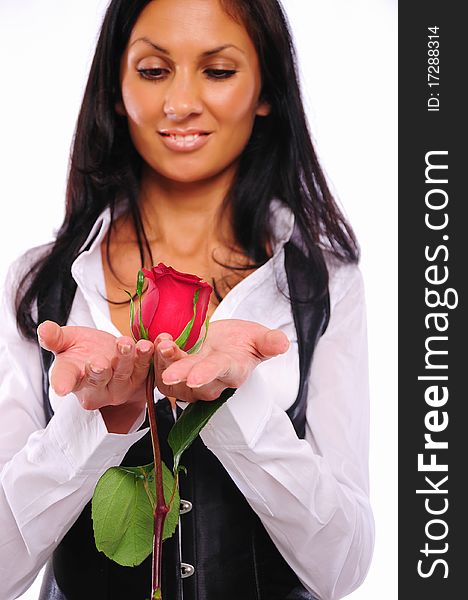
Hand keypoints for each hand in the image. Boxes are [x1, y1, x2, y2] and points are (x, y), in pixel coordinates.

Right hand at [37, 321, 153, 432]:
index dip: (63, 383)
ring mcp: (118, 387)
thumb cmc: (84, 351)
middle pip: (97, 380)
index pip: (65, 381)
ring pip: (122, 374)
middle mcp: (96, 389)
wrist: (109, 355)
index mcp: (73, 379)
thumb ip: (56, 338)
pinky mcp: (138, 380)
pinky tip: (148, 345)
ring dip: (125, 359)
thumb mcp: (68, 342)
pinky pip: (143, 369)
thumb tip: (43, 328)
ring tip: (125, 343)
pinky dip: (146, 357)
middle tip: (98, 362)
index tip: (61, 388)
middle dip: (98, 372)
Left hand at [153, 319, 289, 402]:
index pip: (219, 373)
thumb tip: (283, 343)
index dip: (208, 374)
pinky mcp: (174, 374)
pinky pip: (160, 373)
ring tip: (161, 342)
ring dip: (163, 363)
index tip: (196, 376)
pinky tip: (152, 343)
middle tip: (168, 363)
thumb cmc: (243, 342)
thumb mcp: (260, 338)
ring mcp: (189, 381)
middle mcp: (210, 381)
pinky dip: (154, 360)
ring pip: (173, 381)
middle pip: (192, 382)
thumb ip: (270, 342)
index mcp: (232, 370)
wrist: (226, 344)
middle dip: (180, 372)